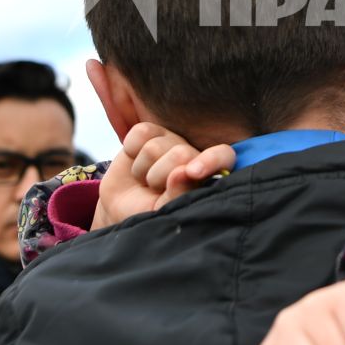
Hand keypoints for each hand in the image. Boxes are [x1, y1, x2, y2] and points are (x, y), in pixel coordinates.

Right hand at [90, 123, 235, 229]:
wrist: (120, 206)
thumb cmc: (152, 212)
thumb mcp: (167, 211)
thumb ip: (180, 195)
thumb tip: (184, 172)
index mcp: (209, 173)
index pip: (224, 156)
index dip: (211, 160)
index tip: (193, 173)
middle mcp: (192, 152)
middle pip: (180, 153)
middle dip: (160, 176)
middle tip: (155, 189)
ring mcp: (171, 139)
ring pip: (154, 147)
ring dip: (143, 171)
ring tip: (145, 181)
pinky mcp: (149, 132)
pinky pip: (140, 133)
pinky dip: (131, 151)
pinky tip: (134, 162)